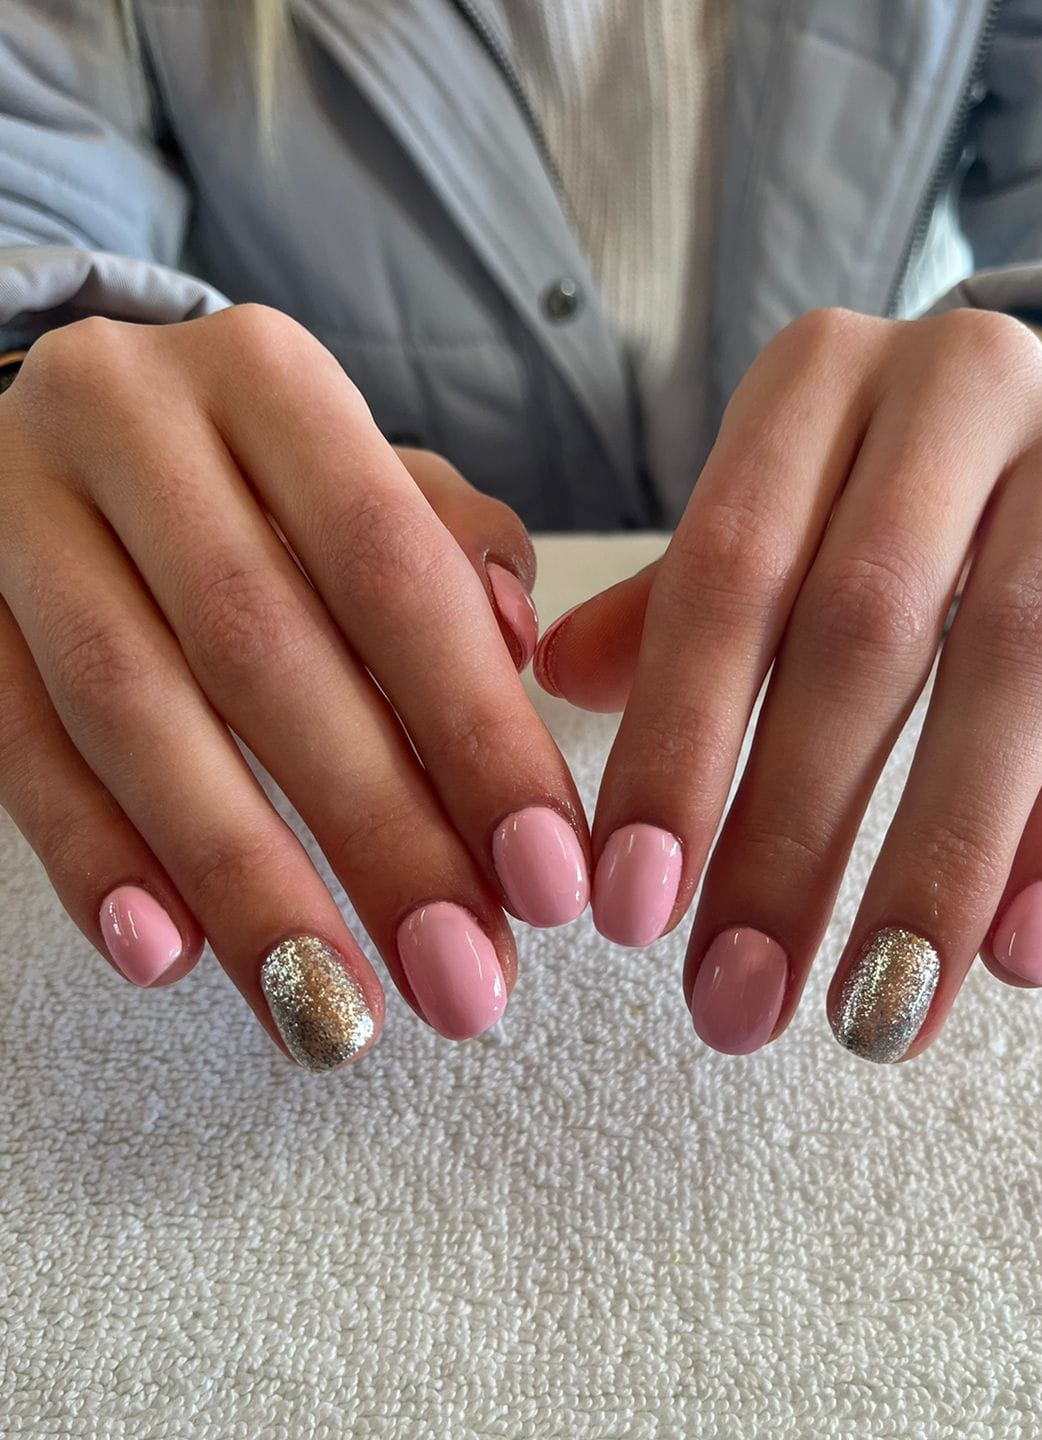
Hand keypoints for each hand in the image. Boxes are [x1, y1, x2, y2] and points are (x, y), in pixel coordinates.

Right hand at [0, 306, 590, 1068]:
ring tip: (330, 1016)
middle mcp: (130, 420)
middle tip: (461, 981)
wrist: (69, 428)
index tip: (547, 878)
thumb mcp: (366, 476)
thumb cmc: (259, 481)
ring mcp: (17, 511)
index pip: (390, 567)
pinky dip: (94, 857)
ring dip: (241, 882)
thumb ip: (453, 555)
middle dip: (375, 834)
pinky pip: (16, 744)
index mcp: (268, 380)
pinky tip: (167, 959)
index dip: (475, 731)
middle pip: (262, 650)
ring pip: (130, 713)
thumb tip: (519, 655)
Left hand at [534, 308, 1041, 1059]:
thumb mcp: (769, 519)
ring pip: (1012, 667)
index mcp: (815, 380)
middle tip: (739, 1004)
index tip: (632, 912)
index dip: (675, 749)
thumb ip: (674, 609)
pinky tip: (1021, 955)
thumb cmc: (876, 499)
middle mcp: (954, 385)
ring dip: (940, 863)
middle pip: (863, 629)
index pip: (724, 573)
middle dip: (792, 836)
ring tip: (881, 1016)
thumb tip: (562, 685)